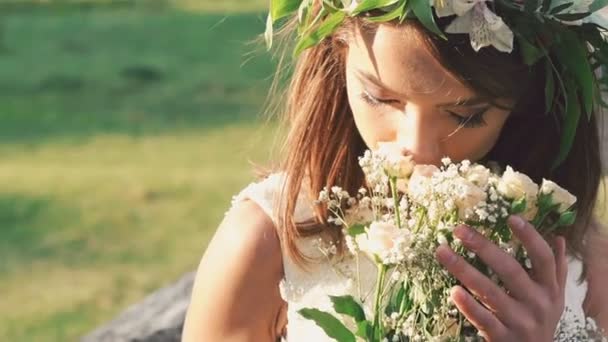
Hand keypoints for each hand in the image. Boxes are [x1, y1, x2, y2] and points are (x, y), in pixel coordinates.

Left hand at [435, 215, 567, 341]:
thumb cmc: (541, 318)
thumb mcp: (554, 296)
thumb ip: (556, 268)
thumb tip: (558, 237)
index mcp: (549, 288)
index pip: (543, 258)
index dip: (530, 237)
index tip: (511, 217)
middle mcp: (537, 303)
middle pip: (510, 270)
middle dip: (483, 247)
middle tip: (459, 230)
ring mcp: (520, 321)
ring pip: (490, 293)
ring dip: (465, 270)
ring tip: (442, 252)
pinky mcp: (502, 337)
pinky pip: (484, 319)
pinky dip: (469, 306)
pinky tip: (453, 291)